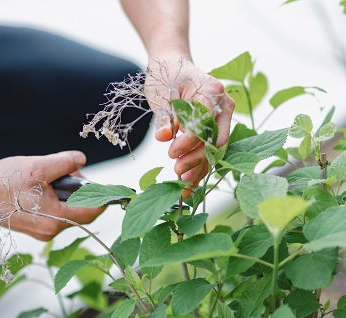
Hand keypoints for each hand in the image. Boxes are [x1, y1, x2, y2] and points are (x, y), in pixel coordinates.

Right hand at [0, 151, 105, 240]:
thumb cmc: (4, 182)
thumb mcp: (38, 166)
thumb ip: (65, 163)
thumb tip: (82, 160)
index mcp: (56, 219)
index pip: (93, 212)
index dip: (102, 197)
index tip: (105, 184)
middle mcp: (51, 230)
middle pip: (80, 211)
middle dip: (78, 190)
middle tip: (65, 171)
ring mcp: (42, 232)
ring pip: (67, 212)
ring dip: (65, 194)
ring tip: (46, 178)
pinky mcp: (34, 229)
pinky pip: (54, 214)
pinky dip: (54, 200)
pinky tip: (38, 188)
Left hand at [144, 54, 233, 196]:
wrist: (172, 66)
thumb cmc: (166, 77)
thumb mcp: (160, 94)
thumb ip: (164, 117)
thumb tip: (164, 137)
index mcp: (211, 91)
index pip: (205, 122)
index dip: (190, 141)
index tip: (171, 152)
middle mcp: (223, 104)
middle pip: (215, 139)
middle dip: (197, 159)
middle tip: (176, 172)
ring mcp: (222, 117)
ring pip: (215, 149)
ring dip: (200, 168)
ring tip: (182, 185)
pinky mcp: (214, 128)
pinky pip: (210, 150)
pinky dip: (200, 166)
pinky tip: (188, 183)